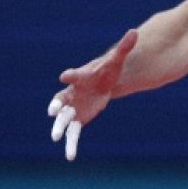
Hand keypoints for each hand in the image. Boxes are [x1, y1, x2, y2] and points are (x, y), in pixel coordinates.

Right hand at [47, 29, 136, 160]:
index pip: (74, 76)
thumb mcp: (116, 60)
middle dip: (56, 106)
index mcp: (80, 78)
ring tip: (56, 137)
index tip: (65, 76)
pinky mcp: (78, 119)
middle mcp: (72, 94)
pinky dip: (71, 143)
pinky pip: (73, 132)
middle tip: (53, 112)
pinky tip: (71, 157)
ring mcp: (73, 108)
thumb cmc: (106, 71)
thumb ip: (124, 47)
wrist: (102, 83)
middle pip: (61, 100)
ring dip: (59, 127)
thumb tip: (134, 31)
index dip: (70, 76)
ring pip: (63, 119)